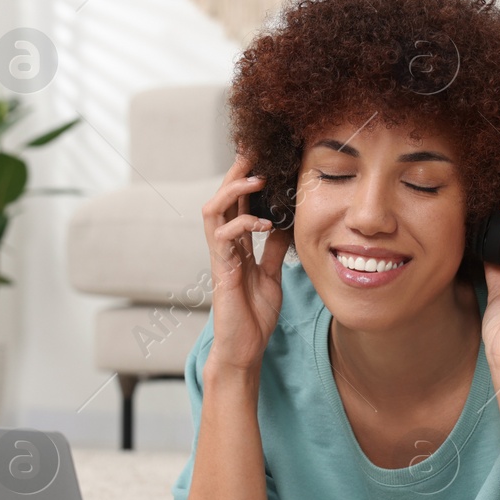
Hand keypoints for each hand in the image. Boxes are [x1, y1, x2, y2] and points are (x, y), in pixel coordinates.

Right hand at [202, 155, 293, 372]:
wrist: (245, 348)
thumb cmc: (253, 314)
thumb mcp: (271, 275)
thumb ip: (274, 249)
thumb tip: (285, 224)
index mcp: (237, 245)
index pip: (238, 202)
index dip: (246, 177)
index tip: (262, 155)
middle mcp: (224, 246)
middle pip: (222, 197)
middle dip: (236, 172)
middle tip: (254, 151)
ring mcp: (220, 257)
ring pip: (213, 211)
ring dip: (233, 191)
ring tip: (257, 179)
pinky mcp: (221, 272)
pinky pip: (223, 239)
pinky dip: (241, 225)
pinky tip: (262, 223)